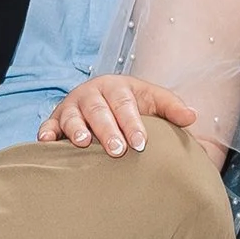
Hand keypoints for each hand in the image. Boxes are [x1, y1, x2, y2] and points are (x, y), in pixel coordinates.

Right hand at [38, 75, 200, 156]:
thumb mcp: (152, 100)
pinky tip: (47, 143)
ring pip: (73, 117)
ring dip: (77, 130)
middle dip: (108, 130)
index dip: (133, 124)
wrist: (103, 97)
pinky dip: (46, 133)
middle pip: (99, 111)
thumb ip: (171, 107)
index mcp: (117, 87)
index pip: (126, 105)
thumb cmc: (132, 104)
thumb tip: (192, 116)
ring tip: (84, 144)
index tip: (141, 144)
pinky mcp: (55, 120)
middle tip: (118, 150)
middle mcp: (93, 94)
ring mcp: (72, 107)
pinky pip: (48, 126)